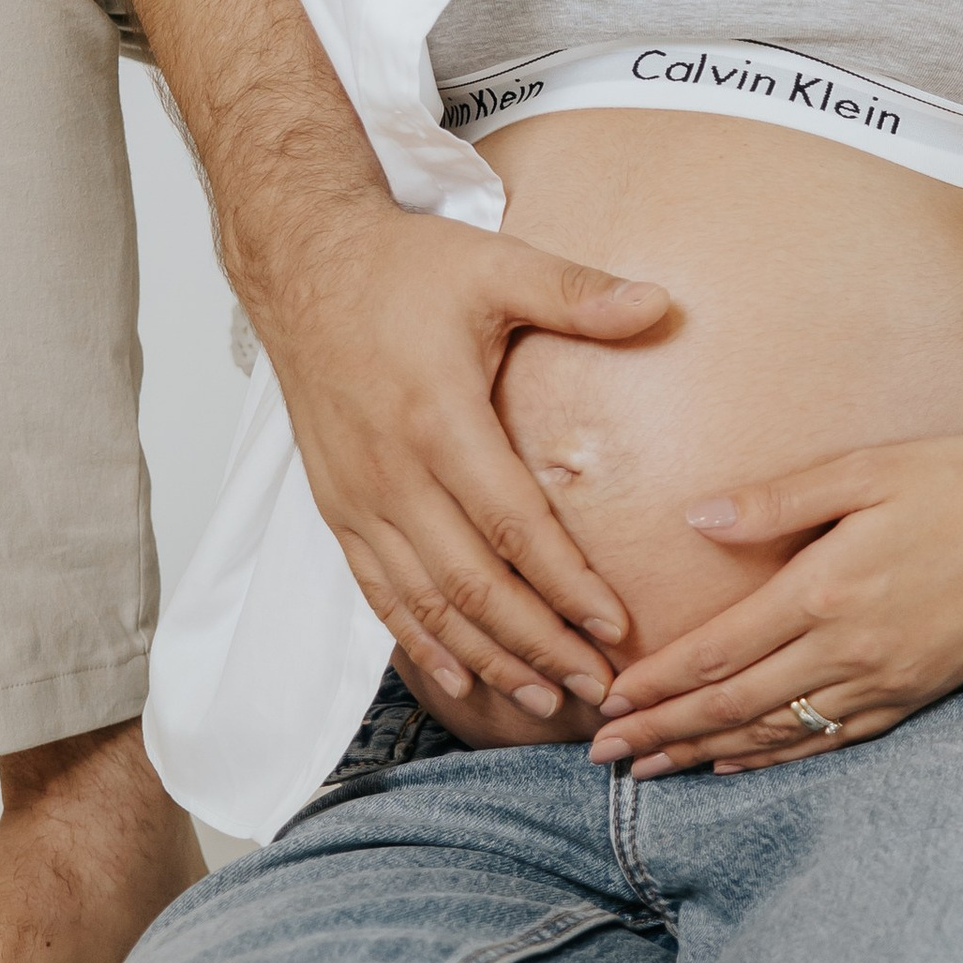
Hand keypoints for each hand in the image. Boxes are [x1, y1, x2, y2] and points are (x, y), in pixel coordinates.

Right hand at [258, 203, 670, 722]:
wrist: (301, 265)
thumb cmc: (403, 267)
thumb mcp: (495, 263)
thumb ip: (576, 293)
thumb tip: (661, 305)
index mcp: (438, 418)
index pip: (513, 525)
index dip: (566, 585)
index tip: (617, 626)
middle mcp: (392, 472)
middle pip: (473, 584)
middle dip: (539, 644)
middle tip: (599, 686)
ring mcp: (357, 497)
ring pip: (426, 602)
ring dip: (488, 657)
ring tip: (547, 698)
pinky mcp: (336, 507)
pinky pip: (379, 593)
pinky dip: (422, 641)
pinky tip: (461, 676)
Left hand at [585, 388, 962, 777]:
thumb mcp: (867, 470)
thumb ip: (778, 501)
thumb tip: (696, 521)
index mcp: (828, 589)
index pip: (722, 650)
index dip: (659, 681)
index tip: (608, 700)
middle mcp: (850, 649)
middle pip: (736, 706)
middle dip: (664, 731)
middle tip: (603, 756)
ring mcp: (885, 682)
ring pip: (778, 734)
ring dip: (707, 753)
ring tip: (651, 768)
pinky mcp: (914, 696)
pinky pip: (830, 742)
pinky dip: (775, 758)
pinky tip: (736, 764)